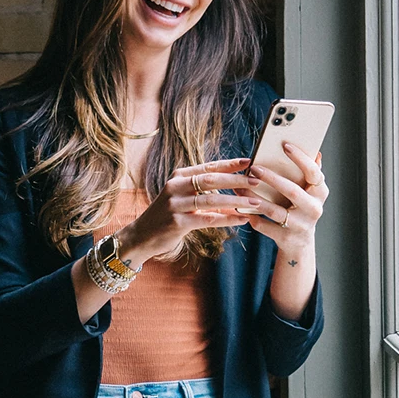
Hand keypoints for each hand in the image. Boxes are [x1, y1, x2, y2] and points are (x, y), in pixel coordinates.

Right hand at [116, 157, 260, 266]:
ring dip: (236, 201)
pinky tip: (242, 219)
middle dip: (236, 180)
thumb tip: (230, 183)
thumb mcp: (180, 196)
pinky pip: (208, 219)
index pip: (209, 167)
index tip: (250, 162)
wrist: (141, 236)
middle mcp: (175, 186)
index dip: (230, 164)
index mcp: (179, 176)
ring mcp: (175, 204)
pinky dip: (227, 219)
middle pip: (212, 180)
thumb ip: (200, 189)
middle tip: (257, 181)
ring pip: (211, 200)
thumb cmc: (166, 215)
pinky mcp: (177, 222)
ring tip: (255, 202)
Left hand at [237, 144, 328, 250]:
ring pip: (274, 211)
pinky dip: (253, 218)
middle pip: (292, 191)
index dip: (301, 159)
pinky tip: (242, 210)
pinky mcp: (286, 238)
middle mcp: (314, 209)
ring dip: (255, 199)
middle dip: (271, 178)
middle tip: (254, 168)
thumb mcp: (309, 192)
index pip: (314, 173)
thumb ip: (310, 174)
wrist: (300, 242)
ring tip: (240, 189)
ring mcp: (301, 225)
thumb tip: (315, 152)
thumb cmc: (300, 208)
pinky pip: (265, 226)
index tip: (285, 146)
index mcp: (320, 193)